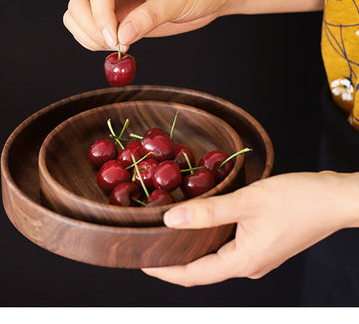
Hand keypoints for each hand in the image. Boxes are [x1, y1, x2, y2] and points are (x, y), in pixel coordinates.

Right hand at [63, 0, 230, 51]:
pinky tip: (119, 47)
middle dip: (91, 28)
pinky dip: (95, 42)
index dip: (101, 16)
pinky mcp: (115, 15)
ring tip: (118, 47)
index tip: (115, 40)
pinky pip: (91, 30)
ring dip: (89, 36)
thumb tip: (121, 38)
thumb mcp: (177, 0)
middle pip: (79, 2)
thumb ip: (149, 17)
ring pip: (77, 16)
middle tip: (116, 46)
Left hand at [142, 171, 358, 286]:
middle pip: (202, 269)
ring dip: (192, 246)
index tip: (141, 262)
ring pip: (215, 256)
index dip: (164, 271)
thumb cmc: (295, 200)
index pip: (192, 275)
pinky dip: (210, 237)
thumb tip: (169, 220)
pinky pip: (228, 245)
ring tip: (169, 230)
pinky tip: (202, 220)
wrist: (333, 200)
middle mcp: (248, 265)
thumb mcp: (246, 202)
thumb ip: (207, 212)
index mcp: (242, 262)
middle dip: (174, 259)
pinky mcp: (263, 244)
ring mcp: (257, 256)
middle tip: (150, 243)